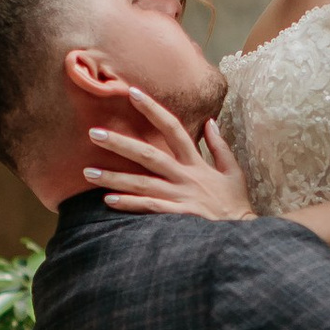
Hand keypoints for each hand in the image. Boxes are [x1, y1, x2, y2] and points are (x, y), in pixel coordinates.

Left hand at [84, 83, 253, 221]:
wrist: (242, 237)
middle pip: (148, 155)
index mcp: (196, 163)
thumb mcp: (233, 172)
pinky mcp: (177, 217)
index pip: (173, 128)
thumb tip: (211, 121)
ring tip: (88, 172)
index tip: (132, 93)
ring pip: (141, 183)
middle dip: (120, 143)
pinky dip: (129, 204)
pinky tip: (108, 201)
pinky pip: (149, 208)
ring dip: (114, 177)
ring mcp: (179, 198)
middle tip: (94, 133)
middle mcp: (185, 177)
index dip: (153, 109)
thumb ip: (220, 146)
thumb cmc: (235, 205)